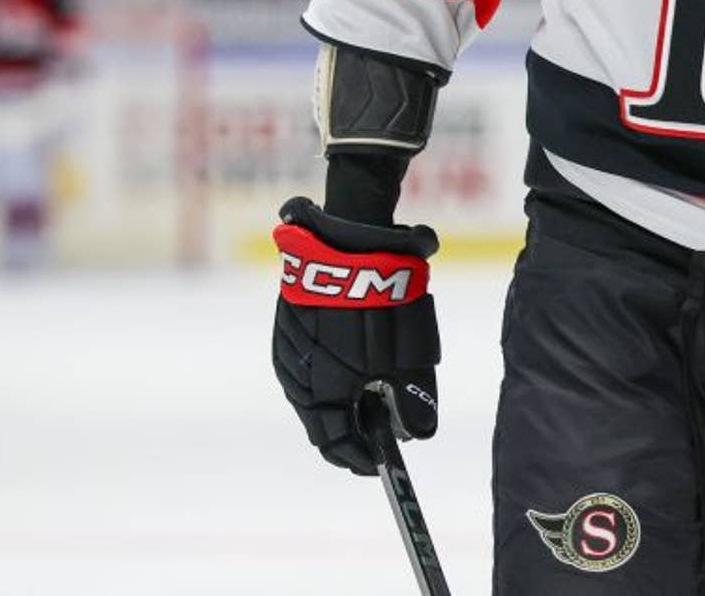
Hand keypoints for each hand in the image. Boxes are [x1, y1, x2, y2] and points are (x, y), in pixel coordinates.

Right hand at [271, 196, 441, 474]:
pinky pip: (308, 363)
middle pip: (322, 419)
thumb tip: (416, 434)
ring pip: (313, 391)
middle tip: (382, 427)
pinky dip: (330, 372)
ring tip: (374, 392)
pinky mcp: (288, 323)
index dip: (361, 457)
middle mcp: (296, 376)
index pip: (335, 444)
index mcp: (319, 392)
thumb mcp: (409, 358)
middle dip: (353, 427)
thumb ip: (412, 401)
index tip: (383, 462)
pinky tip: (356, 361)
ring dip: (341, 398)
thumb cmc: (380, 303)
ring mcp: (288, 348)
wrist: (347, 241)